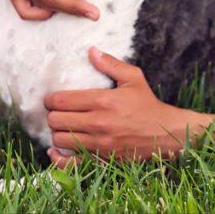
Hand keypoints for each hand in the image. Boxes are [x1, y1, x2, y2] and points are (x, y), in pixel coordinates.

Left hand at [44, 47, 195, 165]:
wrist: (164, 134)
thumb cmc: (147, 104)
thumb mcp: (133, 78)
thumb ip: (110, 64)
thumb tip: (91, 50)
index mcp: (103, 101)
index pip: (62, 100)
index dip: (50, 98)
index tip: (52, 98)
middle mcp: (98, 124)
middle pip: (56, 120)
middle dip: (52, 114)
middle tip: (57, 111)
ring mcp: (99, 145)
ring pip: (60, 139)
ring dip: (56, 132)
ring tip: (62, 125)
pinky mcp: (101, 160)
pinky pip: (70, 164)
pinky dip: (57, 158)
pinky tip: (55, 150)